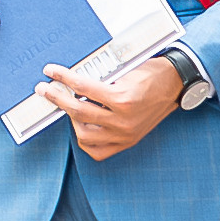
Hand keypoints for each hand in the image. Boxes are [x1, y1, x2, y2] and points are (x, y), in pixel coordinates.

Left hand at [36, 60, 180, 160]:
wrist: (175, 85)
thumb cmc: (150, 72)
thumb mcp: (125, 70)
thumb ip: (100, 77)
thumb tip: (70, 77)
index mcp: (122, 99)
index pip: (82, 88)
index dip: (63, 78)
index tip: (49, 71)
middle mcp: (123, 120)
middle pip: (78, 112)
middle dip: (57, 99)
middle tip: (43, 89)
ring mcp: (125, 134)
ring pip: (85, 135)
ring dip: (71, 120)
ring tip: (68, 106)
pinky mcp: (128, 141)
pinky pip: (98, 150)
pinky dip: (85, 140)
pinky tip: (81, 126)